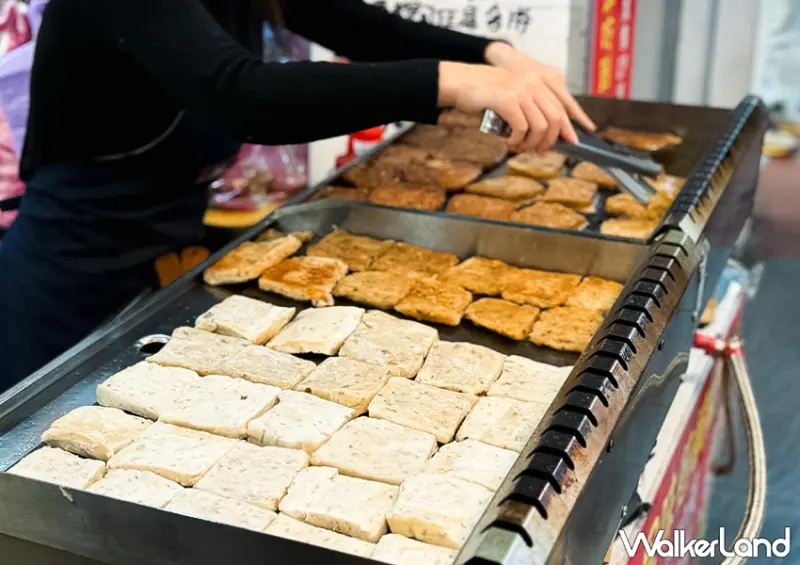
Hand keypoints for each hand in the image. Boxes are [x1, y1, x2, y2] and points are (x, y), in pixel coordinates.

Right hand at [437, 61, 570, 152]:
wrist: (460, 82)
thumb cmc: (485, 92)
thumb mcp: (513, 95)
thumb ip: (529, 106)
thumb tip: (545, 134)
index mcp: (538, 80)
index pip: (562, 105)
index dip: (569, 126)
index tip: (573, 142)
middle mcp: (534, 83)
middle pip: (555, 119)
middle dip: (548, 141)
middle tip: (537, 152)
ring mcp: (521, 90)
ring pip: (540, 126)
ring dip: (531, 144)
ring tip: (520, 148)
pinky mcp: (508, 99)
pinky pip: (522, 128)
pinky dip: (517, 140)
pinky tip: (508, 143)